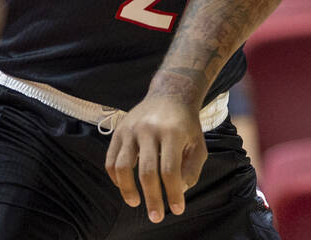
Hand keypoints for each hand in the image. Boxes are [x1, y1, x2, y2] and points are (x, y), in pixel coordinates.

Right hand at [104, 94, 207, 222]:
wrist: (171, 94)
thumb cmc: (187, 125)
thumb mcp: (198, 143)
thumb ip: (191, 169)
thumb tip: (177, 192)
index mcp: (173, 132)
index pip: (170, 170)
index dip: (172, 193)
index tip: (177, 210)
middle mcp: (150, 130)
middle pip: (147, 172)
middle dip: (152, 198)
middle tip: (156, 217)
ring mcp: (131, 129)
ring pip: (123, 167)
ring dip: (127, 190)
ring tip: (136, 203)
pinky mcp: (118, 131)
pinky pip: (111, 161)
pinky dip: (116, 178)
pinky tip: (125, 188)